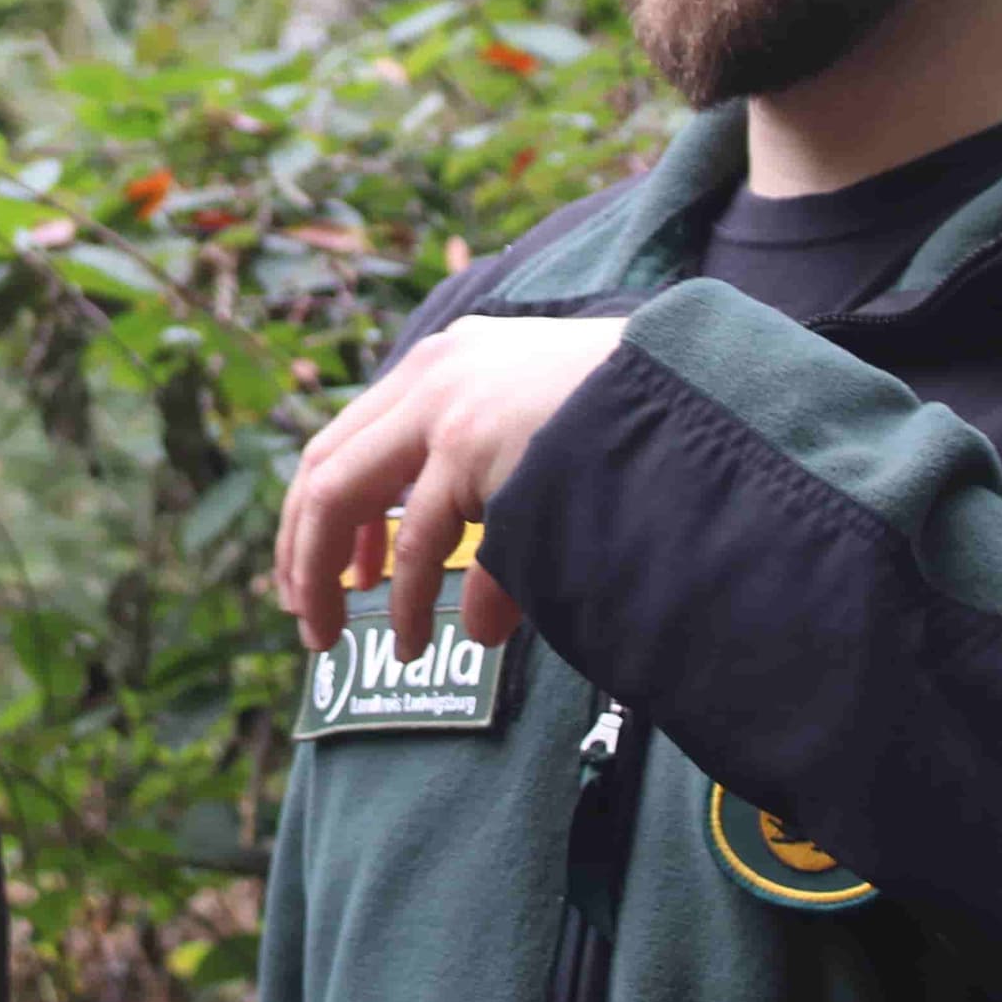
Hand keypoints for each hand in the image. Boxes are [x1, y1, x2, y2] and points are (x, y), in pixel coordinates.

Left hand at [273, 317, 627, 656]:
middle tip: (302, 611)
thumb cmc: (636, 430)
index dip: (324, 509)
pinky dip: (406, 599)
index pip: (352, 434)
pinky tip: (413, 642)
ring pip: (342, 495)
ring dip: (329, 577)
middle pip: (324, 463)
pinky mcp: (471, 443)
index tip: (336, 567)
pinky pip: (417, 541)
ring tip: (338, 640)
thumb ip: (497, 508)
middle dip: (303, 545)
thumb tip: (477, 621)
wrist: (699, 399)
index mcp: (452, 360)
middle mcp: (437, 371)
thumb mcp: (549, 447)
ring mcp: (449, 403)